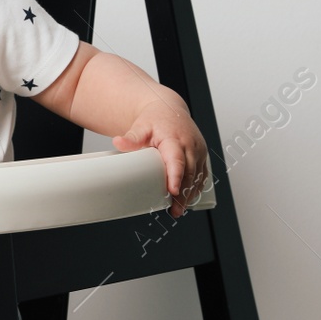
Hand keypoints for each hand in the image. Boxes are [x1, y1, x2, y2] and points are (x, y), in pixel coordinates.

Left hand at [112, 97, 209, 217]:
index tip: (173, 191)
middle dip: (184, 193)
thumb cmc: (156, 118)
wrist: (170, 109)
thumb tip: (118, 142)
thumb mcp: (141, 126)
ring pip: (198, 176)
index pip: (177, 160)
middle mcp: (191, 145)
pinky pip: (202, 174)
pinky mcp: (201, 156)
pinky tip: (188, 199)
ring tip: (179, 209)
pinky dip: (196, 188)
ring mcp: (199, 151)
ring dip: (190, 194)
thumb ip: (132, 137)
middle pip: (189, 173)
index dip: (176, 176)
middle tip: (175, 210)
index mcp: (175, 139)